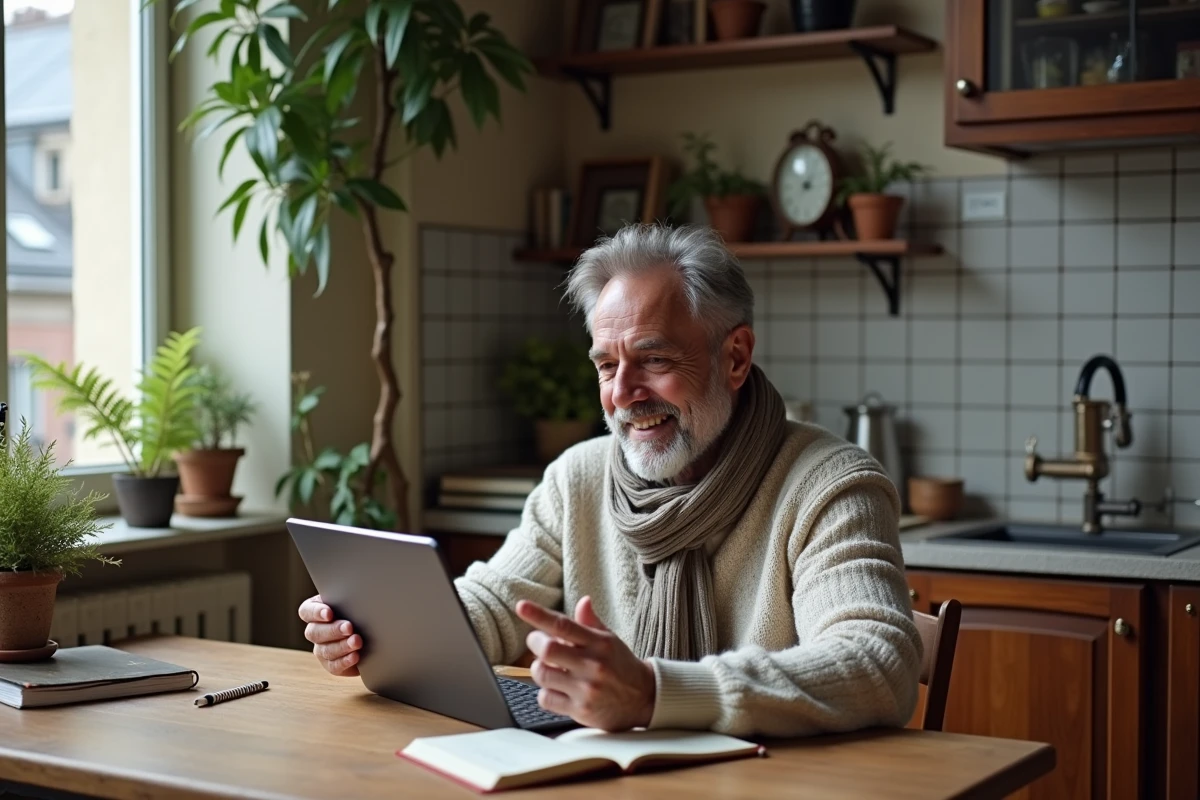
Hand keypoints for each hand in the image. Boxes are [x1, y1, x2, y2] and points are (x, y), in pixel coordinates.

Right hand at [298, 594, 361, 676]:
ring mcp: (321, 648)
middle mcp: (315, 630)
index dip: (315, 612)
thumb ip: (349, 599)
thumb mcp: (354, 601)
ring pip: (325, 650)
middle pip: (314, 632)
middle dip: (333, 630)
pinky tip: (355, 656)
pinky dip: (345, 661)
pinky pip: (334, 665)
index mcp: (317, 610)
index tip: (329, 613)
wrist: (374, 634)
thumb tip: (359, 593)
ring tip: (357, 642)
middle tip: (349, 627)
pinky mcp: (331, 664)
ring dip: (342, 646)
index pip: (307, 611)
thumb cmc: (361, 610)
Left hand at [516, 596, 655, 731]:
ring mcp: (586, 689)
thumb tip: (583, 601)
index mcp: (599, 643)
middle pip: (548, 649)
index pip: (564, 625)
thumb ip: (592, 622)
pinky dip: (544, 692)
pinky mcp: (580, 710)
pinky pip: (546, 699)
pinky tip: (556, 688)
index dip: (539, 615)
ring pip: (542, 674)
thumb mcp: (611, 640)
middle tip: (536, 641)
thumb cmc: (622, 666)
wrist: (644, 699)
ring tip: (547, 666)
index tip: (521, 606)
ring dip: (538, 668)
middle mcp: (593, 665)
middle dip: (535, 643)